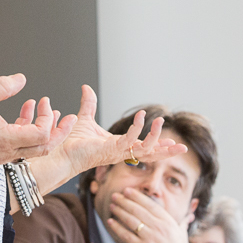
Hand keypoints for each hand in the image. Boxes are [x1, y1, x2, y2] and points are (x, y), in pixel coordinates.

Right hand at [0, 73, 76, 163]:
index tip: (44, 103)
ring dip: (46, 131)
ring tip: (49, 110)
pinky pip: (22, 146)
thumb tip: (22, 78)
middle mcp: (7, 152)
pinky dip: (29, 130)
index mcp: (4, 140)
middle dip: (59, 132)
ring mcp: (3, 156)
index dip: (48, 120)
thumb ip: (2, 86)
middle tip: (70, 117)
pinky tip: (26, 110)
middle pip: (45, 148)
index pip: (41, 136)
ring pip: (35, 149)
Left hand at [55, 85, 187, 175]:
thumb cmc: (71, 141)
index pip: (143, 148)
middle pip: (150, 155)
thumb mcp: (85, 119)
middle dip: (166, 151)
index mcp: (118, 146)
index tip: (171, 142)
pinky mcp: (110, 151)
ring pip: (144, 150)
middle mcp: (121, 152)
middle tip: (183, 147)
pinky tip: (142, 117)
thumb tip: (86, 87)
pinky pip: (129, 141)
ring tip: (162, 122)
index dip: (157, 145)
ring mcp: (117, 153)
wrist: (59, 151)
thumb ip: (89, 104)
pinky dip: (137, 128)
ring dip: (155, 138)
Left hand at [107, 187, 193, 242]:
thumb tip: (193, 203)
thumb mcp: (182, 233)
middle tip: (115, 196)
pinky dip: (117, 228)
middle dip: (125, 201)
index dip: (138, 196)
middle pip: (138, 211)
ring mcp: (150, 239)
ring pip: (131, 221)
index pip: (150, 205)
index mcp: (168, 222)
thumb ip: (183, 219)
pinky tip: (110, 222)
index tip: (127, 190)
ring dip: (120, 212)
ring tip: (112, 206)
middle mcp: (159, 229)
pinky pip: (126, 236)